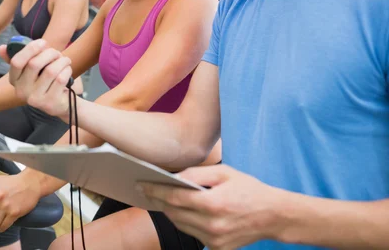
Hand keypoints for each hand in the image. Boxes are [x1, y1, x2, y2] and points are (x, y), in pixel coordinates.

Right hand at [0, 40, 71, 117]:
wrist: (60, 103)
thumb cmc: (45, 80)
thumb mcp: (31, 70)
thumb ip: (20, 58)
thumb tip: (1, 48)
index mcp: (14, 80)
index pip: (16, 62)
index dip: (30, 48)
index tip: (43, 42)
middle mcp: (21, 91)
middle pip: (34, 64)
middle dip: (50, 53)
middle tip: (57, 53)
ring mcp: (35, 99)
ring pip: (50, 71)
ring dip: (61, 61)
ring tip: (65, 60)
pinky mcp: (50, 103)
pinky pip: (60, 79)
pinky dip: (67, 70)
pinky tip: (67, 70)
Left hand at [139, 165, 284, 249]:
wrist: (274, 216)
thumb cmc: (249, 189)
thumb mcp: (224, 172)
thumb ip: (197, 174)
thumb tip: (174, 177)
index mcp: (214, 203)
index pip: (175, 198)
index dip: (155, 191)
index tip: (141, 184)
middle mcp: (213, 225)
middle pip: (174, 213)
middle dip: (158, 201)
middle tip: (146, 190)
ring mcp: (215, 240)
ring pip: (180, 225)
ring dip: (169, 212)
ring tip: (160, 199)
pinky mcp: (217, 248)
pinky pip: (192, 233)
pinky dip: (184, 222)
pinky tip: (181, 211)